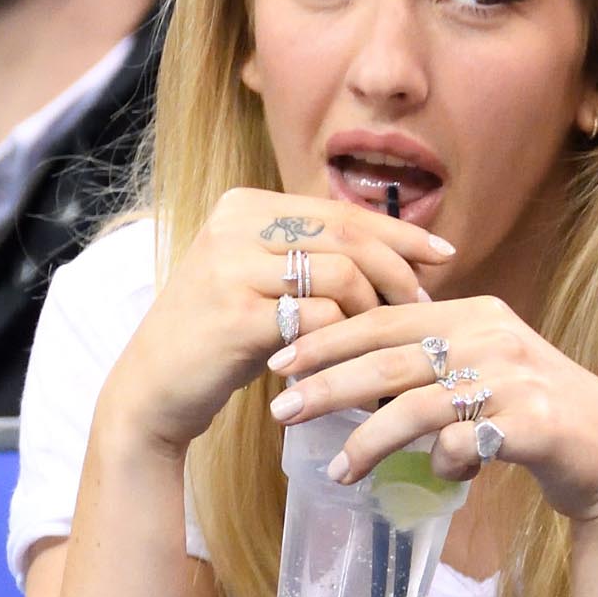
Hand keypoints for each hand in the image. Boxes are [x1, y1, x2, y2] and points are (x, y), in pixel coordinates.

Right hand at [97, 190, 451, 457]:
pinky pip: (319, 320)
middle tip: (421, 308)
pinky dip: (346, 342)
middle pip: (347, 237)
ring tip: (383, 340)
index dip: (398, 231)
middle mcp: (235, 225)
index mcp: (246, 206)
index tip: (443, 253)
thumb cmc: (220, 340)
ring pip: (340, 276)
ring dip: (374, 312)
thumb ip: (313, 259)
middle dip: (397, 272)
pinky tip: (356, 364)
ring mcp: (231, 268)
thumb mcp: (263, 283)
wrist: (154, 390)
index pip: (340, 209)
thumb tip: (400, 254)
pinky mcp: (235, 317)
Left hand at [263, 294, 597, 524]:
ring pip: (417, 406)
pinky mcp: (532, 425)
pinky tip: (441, 477)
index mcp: (475, 314)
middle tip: (280, 409)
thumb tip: (353, 372)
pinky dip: (442, 464)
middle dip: (328, 384)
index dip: (328, 338)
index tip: (281, 360)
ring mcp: (513, 380)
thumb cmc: (536, 418)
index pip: (385, 317)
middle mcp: (491, 337)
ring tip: (338, 471)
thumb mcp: (486, 372)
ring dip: (368, 441)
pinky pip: (463, 445)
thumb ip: (434, 361)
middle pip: (390, 358)